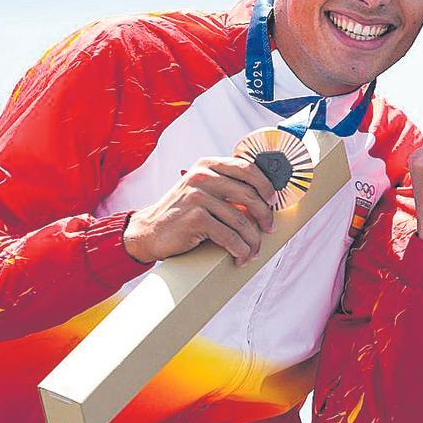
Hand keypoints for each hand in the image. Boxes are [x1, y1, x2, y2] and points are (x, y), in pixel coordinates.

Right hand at [124, 156, 277, 265]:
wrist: (148, 231)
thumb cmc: (181, 213)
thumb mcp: (201, 189)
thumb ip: (225, 185)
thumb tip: (264, 196)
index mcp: (207, 165)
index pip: (247, 168)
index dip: (265, 184)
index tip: (273, 200)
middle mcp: (202, 177)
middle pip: (249, 194)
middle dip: (265, 216)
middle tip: (269, 229)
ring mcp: (198, 197)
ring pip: (241, 220)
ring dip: (252, 240)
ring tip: (254, 251)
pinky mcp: (196, 218)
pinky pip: (229, 237)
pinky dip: (240, 250)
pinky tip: (240, 257)